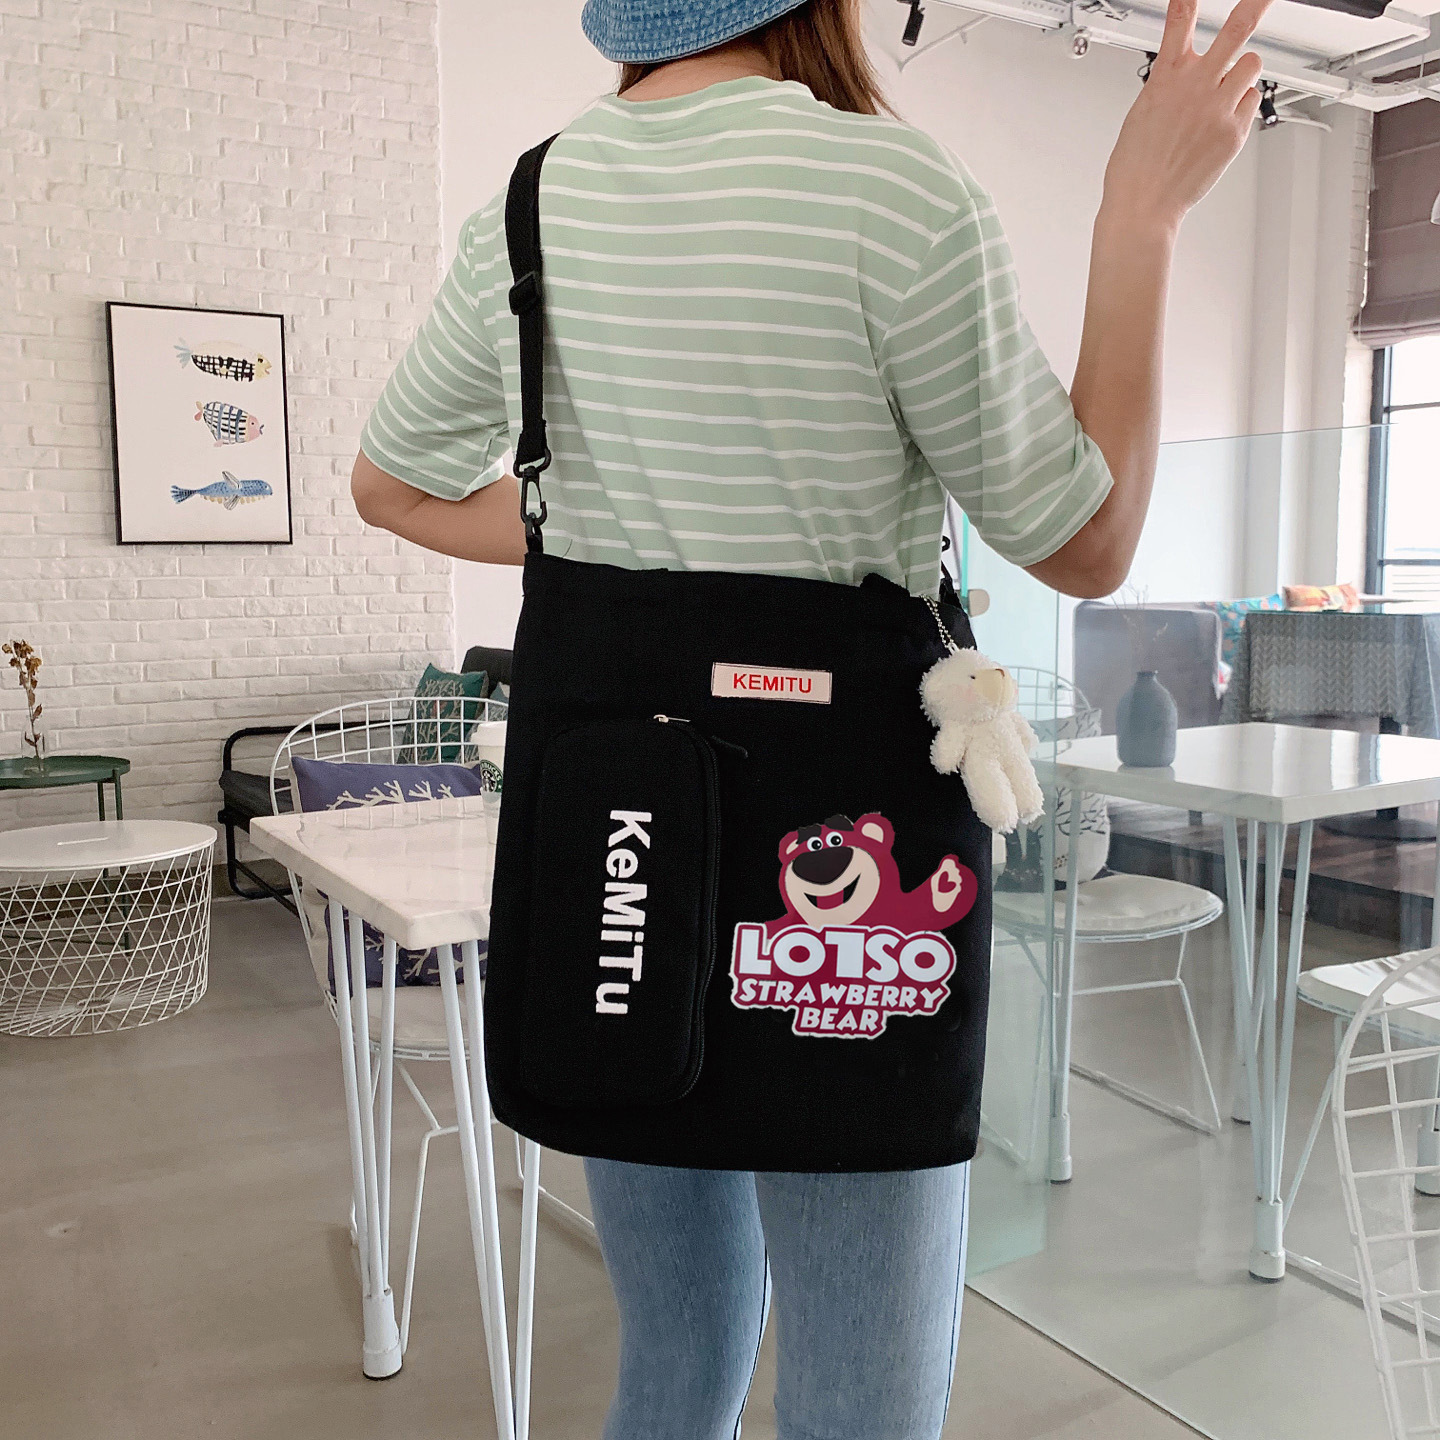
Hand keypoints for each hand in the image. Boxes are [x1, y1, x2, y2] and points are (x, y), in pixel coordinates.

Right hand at [1102, 0, 1272, 233]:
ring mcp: (1218, 107)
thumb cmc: (1135, 167)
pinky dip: (1241, 106)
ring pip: (1251, 65)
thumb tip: (1188, 71)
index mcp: (1165, 78)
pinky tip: (1221, 123)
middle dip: (1256, 6)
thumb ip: (1169, 84)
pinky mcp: (1235, 131)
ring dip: (1242, 71)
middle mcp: (1195, 86)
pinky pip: (1251, 101)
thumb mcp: (1142, 113)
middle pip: (1238, 29)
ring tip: (1226, 90)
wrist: (1143, 205)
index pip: (1180, 19)